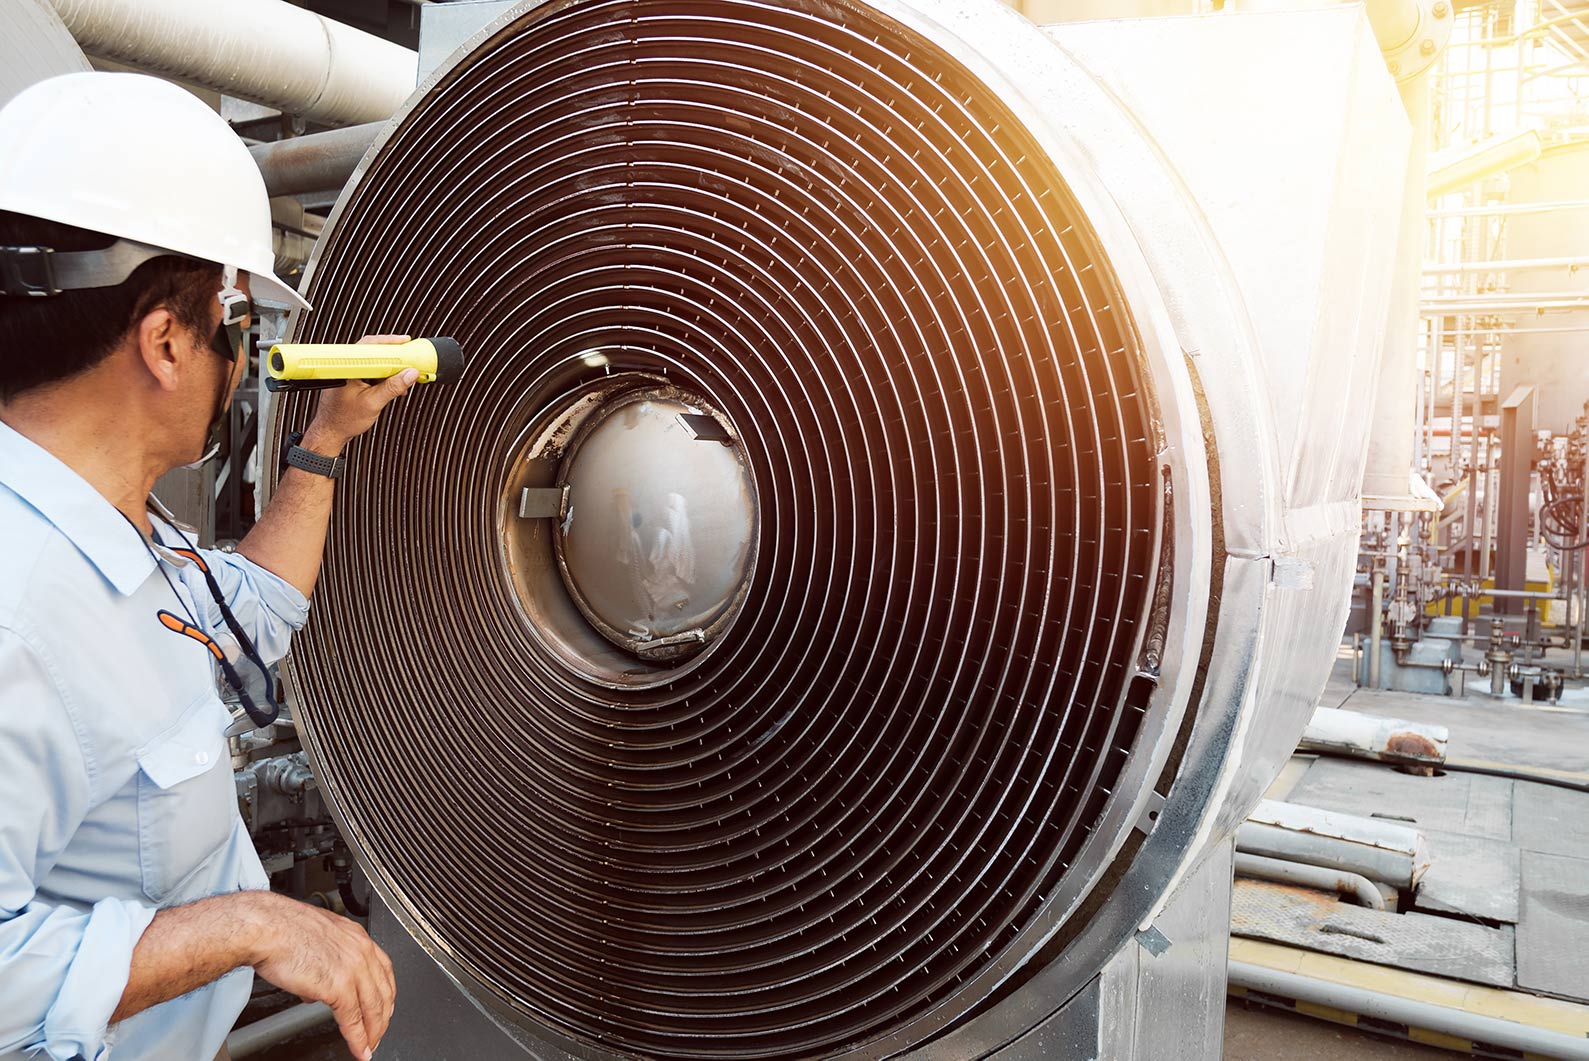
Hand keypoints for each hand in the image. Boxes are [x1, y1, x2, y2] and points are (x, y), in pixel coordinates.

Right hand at [243, 891, 395, 1058]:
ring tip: (370, 1046)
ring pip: (373, 1007)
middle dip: (383, 1017)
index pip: (383, 970)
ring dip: (374, 1032)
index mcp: (356, 937)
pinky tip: (360, 1049)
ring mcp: (353, 968)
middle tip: (379, 1032)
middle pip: (383, 991)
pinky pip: (353, 1019)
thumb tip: (317, 990)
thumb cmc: (280, 929)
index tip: (384, 1007)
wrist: (266, 927)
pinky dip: (358, 1038)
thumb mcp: (315, 940)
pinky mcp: (339, 986)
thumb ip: (323, 964)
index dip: (385, 993)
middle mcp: (360, 951)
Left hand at [301, 334, 421, 454]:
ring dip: (390, 368)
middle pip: (373, 351)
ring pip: (374, 362)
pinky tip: (393, 385)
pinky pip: (372, 372)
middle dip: (393, 355)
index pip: (369, 346)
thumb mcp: (373, 403)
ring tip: (403, 376)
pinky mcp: (353, 380)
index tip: (405, 343)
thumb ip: (393, 387)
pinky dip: (384, 376)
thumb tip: (410, 374)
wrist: (331, 432)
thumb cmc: (343, 420)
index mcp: (348, 368)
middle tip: (409, 357)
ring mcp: (349, 373)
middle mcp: (347, 367)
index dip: (389, 342)